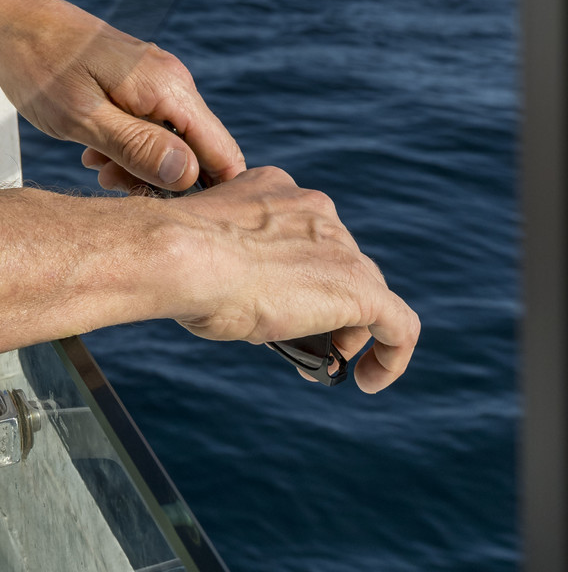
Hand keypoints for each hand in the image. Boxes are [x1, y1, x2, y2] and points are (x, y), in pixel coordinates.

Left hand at [0, 0, 244, 189]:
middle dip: (161, 180)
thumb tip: (190, 175)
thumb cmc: (38, 69)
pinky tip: (92, 151)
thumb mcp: (82, 118)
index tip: (168, 215)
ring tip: (93, 167)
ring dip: (137, 165)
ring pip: (170, 141)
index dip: (208, 194)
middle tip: (109, 185)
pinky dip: (126, 145)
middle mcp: (172, 81)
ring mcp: (155, 80)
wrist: (7, 24)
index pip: (222, 153)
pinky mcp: (137, 83)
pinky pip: (149, 126)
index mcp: (168, 87)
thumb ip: (137, 147)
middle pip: (197, 152)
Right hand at [166, 164, 419, 391]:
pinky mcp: (360, 288)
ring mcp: (341, 247)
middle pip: (339, 263)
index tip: (281, 300)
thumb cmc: (174, 259)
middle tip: (303, 339)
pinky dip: (391, 354)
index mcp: (278, 191)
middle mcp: (316, 210)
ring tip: (327, 362)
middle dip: (324, 302)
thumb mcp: (206, 251)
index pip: (306, 235)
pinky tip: (369, 380)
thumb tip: (236, 301)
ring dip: (348, 329)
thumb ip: (234, 265)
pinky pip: (398, 325)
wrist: (181, 256)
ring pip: (366, 292)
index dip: (300, 273)